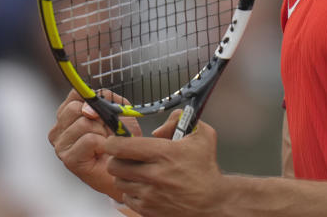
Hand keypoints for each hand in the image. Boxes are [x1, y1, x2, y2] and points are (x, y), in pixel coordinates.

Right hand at [48, 90, 140, 200]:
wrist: (128, 169)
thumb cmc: (120, 141)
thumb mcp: (117, 111)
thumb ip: (106, 99)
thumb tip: (89, 106)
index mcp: (67, 115)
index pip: (75, 93)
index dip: (93, 99)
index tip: (103, 110)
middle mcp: (59, 130)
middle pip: (75, 107)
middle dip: (98, 117)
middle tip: (105, 131)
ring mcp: (61, 146)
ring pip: (84, 123)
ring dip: (102, 132)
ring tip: (105, 143)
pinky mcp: (69, 160)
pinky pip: (89, 139)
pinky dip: (103, 144)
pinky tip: (104, 152)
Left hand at [105, 111, 226, 215]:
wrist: (212, 202)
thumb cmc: (205, 169)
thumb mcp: (201, 134)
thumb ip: (179, 119)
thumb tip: (157, 129)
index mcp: (164, 153)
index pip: (121, 147)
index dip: (114, 142)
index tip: (117, 141)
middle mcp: (154, 175)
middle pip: (114, 165)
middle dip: (117, 158)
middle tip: (126, 157)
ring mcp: (149, 194)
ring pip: (118, 182)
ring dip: (124, 175)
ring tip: (137, 172)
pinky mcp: (148, 210)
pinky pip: (126, 198)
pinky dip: (131, 192)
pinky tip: (144, 186)